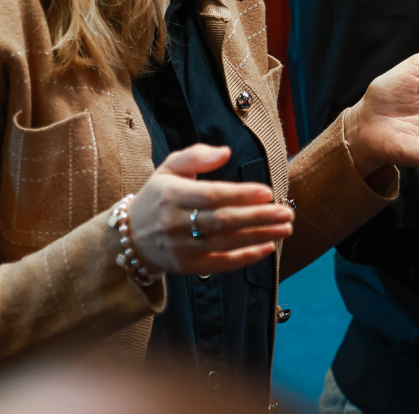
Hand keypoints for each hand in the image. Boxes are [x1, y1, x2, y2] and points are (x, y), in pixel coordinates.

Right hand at [126, 145, 292, 276]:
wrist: (132, 236)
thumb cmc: (158, 196)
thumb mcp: (169, 168)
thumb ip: (196, 156)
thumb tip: (226, 152)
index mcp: (171, 194)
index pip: (211, 195)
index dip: (241, 194)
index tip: (268, 192)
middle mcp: (175, 222)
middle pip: (223, 221)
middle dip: (259, 217)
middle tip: (286, 212)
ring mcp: (181, 248)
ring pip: (227, 243)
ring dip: (260, 236)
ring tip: (285, 228)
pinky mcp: (187, 267)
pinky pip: (221, 264)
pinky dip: (246, 257)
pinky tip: (267, 247)